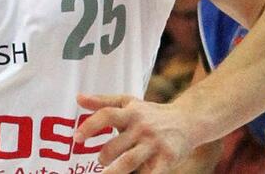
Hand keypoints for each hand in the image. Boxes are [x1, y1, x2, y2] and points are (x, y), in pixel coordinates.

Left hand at [74, 94, 193, 173]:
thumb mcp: (128, 102)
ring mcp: (154, 144)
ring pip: (129, 162)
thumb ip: (102, 101)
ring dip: (114, 172)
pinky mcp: (167, 159)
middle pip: (116, 146)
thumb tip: (78, 98)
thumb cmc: (151, 113)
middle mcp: (142, 127)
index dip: (90, 126)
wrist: (188, 120)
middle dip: (104, 156)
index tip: (77, 138)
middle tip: (101, 160)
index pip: (107, 115)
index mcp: (131, 112)